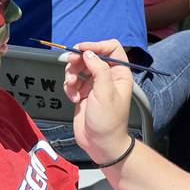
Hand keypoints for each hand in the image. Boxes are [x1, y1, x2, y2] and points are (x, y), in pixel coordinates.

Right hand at [63, 40, 133, 163]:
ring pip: (79, 67)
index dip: (96, 45)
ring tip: (71, 86)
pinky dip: (69, 87)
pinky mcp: (83, 93)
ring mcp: (95, 84)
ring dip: (71, 74)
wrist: (100, 144)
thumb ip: (99, 70)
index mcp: (120, 74)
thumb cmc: (108, 122)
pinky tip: (73, 99)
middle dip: (78, 59)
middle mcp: (108, 76)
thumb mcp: (105, 93)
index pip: (111, 48)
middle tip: (70, 63)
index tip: (82, 49)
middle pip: (91, 55)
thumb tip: (89, 53)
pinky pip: (72, 81)